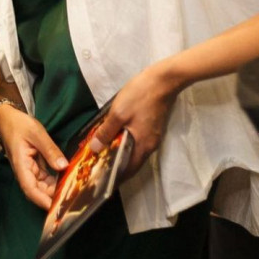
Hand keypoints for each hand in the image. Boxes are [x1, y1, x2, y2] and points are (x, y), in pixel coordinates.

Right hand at [0, 105, 67, 209]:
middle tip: (71, 196)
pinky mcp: (34, 165)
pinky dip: (54, 179)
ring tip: (71, 188)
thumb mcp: (36, 133)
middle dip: (52, 196)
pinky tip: (65, 177)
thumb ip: (50, 150)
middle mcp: (24, 171)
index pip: (30, 188)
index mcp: (21, 165)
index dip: (42, 200)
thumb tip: (63, 166)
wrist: (7, 119)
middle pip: (38, 190)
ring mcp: (29, 169)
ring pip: (42, 185)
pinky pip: (44, 176)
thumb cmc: (18, 125)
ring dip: (55, 188)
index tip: (56, 207)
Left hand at [87, 63, 179, 178]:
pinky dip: (127, 142)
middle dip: (116, 165)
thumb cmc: (140, 96)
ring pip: (135, 150)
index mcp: (143, 146)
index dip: (114, 177)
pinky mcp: (154, 125)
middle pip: (132, 161)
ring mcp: (154, 135)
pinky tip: (117, 135)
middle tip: (98, 164)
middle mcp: (150, 145)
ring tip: (104, 150)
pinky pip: (139, 140)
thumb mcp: (119, 113)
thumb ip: (106, 131)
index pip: (128, 171)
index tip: (100, 180)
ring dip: (121, 152)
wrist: (164, 78)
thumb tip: (95, 148)